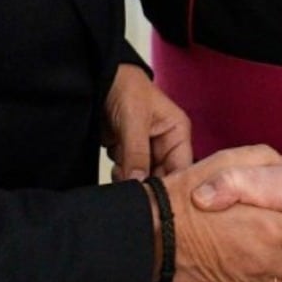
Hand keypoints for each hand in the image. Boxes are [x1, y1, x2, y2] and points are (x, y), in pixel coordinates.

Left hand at [104, 63, 191, 180]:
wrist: (99, 81)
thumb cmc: (126, 88)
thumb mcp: (134, 119)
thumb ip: (137, 152)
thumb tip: (139, 182)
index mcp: (177, 133)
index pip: (183, 168)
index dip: (173, 186)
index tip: (156, 199)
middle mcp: (166, 145)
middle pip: (164, 178)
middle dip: (147, 184)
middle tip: (134, 190)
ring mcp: (147, 152)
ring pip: (145, 180)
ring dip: (131, 181)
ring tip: (121, 168)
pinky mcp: (129, 156)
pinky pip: (129, 176)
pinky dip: (120, 176)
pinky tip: (115, 166)